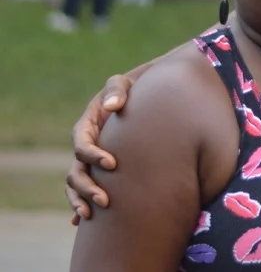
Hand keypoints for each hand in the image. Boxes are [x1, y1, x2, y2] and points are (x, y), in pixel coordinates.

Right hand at [65, 75, 133, 223]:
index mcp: (86, 127)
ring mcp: (89, 160)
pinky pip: (83, 190)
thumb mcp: (122, 85)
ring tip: (92, 215)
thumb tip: (114, 105)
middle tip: (105, 200)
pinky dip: (79, 205)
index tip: (112, 163)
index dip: (93, 155)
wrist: (138, 100)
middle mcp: (84, 147)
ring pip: (76, 185)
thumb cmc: (129, 91)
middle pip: (76, 172)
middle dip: (87, 188)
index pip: (81, 145)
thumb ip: (116, 90)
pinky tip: (80, 222)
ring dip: (81, 200)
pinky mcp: (98, 170)